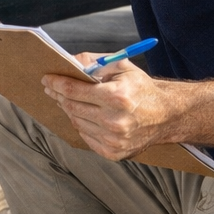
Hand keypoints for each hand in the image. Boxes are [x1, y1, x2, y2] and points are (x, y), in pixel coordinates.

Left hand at [42, 56, 173, 159]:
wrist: (166, 116)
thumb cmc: (142, 89)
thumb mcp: (121, 67)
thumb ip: (93, 61)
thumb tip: (68, 60)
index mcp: (117, 97)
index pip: (74, 90)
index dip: (57, 83)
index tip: (47, 78)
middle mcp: (115, 121)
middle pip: (72, 107)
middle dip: (59, 95)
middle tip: (52, 87)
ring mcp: (114, 140)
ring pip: (77, 122)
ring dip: (69, 109)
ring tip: (67, 99)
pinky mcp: (114, 153)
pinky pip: (86, 136)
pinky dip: (81, 124)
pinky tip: (83, 114)